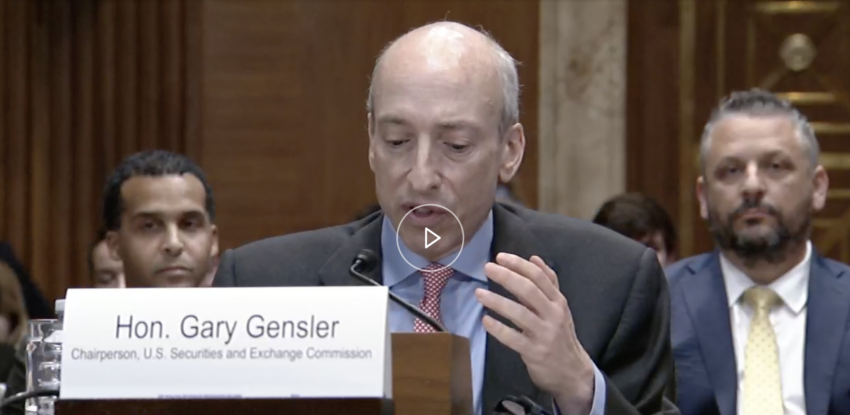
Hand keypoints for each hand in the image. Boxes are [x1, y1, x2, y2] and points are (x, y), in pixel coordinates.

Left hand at [475, 253, 594, 414]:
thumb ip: (548, 283)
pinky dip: (498, 329)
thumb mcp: (559, 307)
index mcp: (558, 301)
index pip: (539, 277)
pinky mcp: (535, 352)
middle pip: (529, 291)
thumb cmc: (560, 335)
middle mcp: (553, 315)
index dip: (519, 265)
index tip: (500, 257)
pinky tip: (485, 320)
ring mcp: (544, 334)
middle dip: (507, 277)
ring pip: (520, 313)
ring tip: (479, 293)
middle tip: (488, 268)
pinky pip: (514, 338)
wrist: (573, 372)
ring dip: (498, 301)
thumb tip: (534, 258)